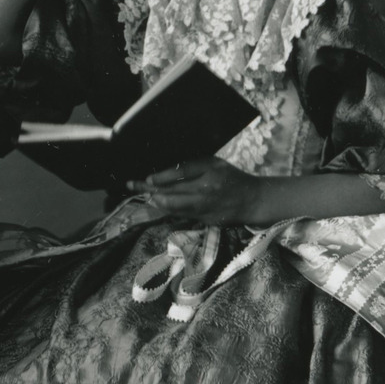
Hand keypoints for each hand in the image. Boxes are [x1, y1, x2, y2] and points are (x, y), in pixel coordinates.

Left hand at [127, 158, 272, 225]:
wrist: (251, 200)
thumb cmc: (231, 178)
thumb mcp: (215, 164)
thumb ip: (193, 167)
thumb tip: (165, 174)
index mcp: (211, 170)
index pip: (182, 172)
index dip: (163, 176)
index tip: (148, 178)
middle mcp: (207, 188)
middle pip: (174, 189)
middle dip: (151, 188)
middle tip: (133, 185)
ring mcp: (205, 206)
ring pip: (174, 205)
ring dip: (156, 201)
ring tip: (143, 196)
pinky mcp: (205, 219)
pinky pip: (181, 213)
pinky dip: (167, 209)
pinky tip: (157, 204)